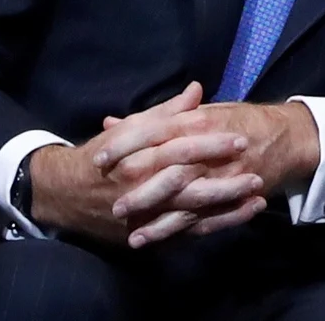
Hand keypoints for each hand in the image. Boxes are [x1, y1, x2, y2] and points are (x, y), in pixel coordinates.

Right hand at [27, 83, 250, 244]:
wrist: (65, 195)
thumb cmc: (103, 156)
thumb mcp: (129, 129)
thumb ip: (166, 113)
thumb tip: (196, 90)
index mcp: (138, 159)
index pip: (180, 150)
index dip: (211, 145)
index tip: (240, 138)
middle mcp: (142, 190)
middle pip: (190, 187)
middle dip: (225, 183)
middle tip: (257, 174)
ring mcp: (145, 216)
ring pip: (191, 215)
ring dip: (226, 208)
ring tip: (259, 199)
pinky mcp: (148, 234)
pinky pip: (185, 233)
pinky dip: (213, 227)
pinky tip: (238, 219)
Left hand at [94, 96, 319, 246]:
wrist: (289, 136)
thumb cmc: (241, 120)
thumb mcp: (201, 111)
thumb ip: (158, 119)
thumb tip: (112, 123)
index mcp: (198, 122)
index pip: (154, 132)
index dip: (125, 146)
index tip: (98, 161)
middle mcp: (210, 150)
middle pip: (169, 173)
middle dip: (142, 193)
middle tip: (114, 207)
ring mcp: (225, 177)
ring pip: (188, 203)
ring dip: (161, 222)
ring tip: (135, 237)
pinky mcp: (236, 197)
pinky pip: (209, 218)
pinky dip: (186, 231)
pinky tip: (163, 242)